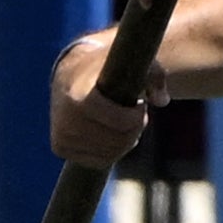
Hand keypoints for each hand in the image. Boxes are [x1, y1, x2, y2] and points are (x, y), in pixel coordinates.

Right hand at [45, 26, 152, 170]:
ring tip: (123, 123)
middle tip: (136, 116)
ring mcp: (61, 136)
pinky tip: (112, 135)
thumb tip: (163, 101)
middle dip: (134, 129)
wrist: (69, 73)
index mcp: (79, 97)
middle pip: (117, 140)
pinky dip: (112, 151)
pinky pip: (98, 161)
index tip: (140, 104)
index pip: (118, 122)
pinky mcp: (60, 147)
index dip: (136, 117)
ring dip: (125, 141)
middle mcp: (66, 119)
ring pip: (109, 153)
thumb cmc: (105, 67)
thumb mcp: (131, 61)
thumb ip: (153, 76)